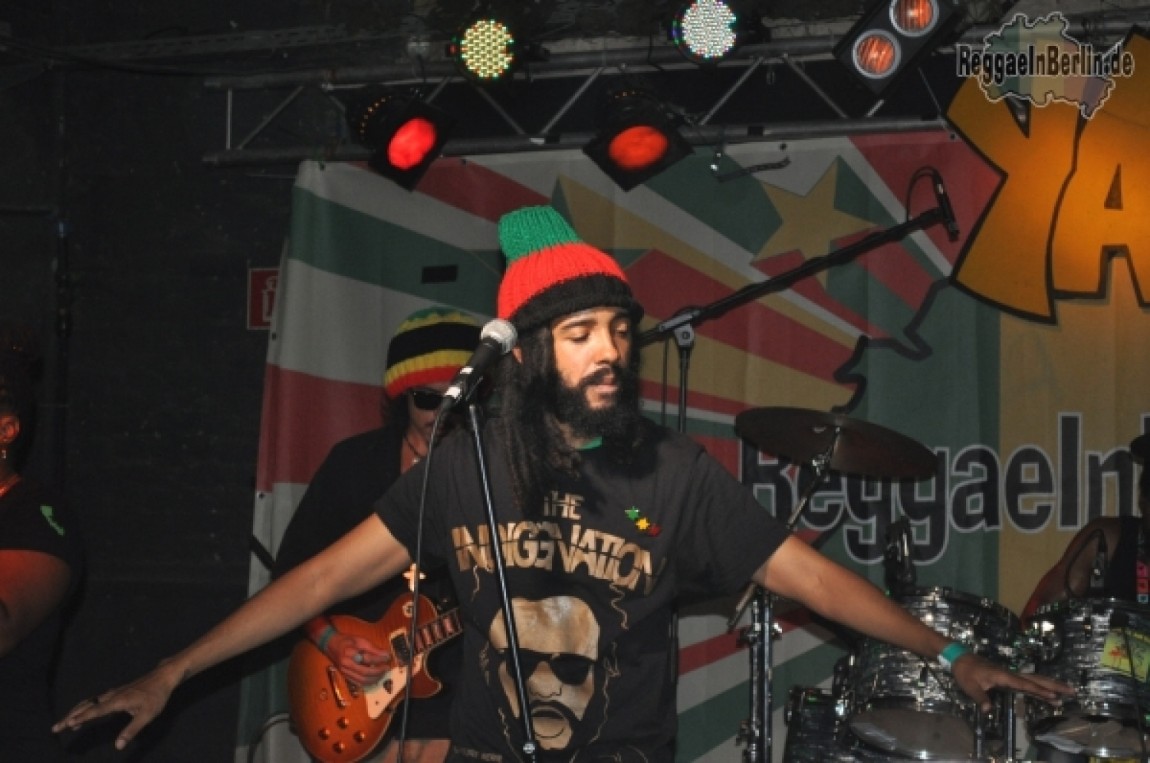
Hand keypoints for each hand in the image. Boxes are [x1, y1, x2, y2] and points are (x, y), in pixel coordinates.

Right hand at [52, 659, 183, 749]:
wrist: (163, 677)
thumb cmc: (157, 696)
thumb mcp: (148, 715)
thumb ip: (132, 730)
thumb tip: (118, 746)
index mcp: (118, 701)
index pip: (95, 711)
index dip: (81, 718)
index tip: (67, 724)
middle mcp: (112, 696)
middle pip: (87, 705)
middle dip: (71, 716)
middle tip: (56, 727)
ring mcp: (114, 693)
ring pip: (91, 702)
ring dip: (77, 712)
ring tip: (67, 724)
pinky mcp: (117, 692)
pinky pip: (97, 701)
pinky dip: (87, 708)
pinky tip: (86, 714)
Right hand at [323, 631, 392, 685]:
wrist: (330, 645)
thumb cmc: (346, 641)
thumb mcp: (360, 640)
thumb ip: (373, 648)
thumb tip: (386, 654)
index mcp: (349, 653)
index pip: (367, 658)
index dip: (379, 659)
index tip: (388, 657)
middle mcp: (346, 665)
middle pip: (365, 672)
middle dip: (378, 671)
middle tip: (386, 667)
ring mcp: (345, 672)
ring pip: (362, 680)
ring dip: (375, 678)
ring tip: (382, 673)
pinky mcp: (345, 676)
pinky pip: (358, 683)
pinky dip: (368, 682)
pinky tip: (374, 677)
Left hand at [951, 653, 1074, 711]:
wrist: (960, 658)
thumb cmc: (965, 672)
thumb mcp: (969, 686)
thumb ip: (980, 698)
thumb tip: (987, 711)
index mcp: (1003, 675)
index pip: (1025, 684)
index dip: (1039, 690)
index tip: (1054, 696)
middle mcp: (1011, 674)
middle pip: (1036, 679)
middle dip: (1054, 686)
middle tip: (1072, 691)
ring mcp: (1011, 675)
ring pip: (1034, 679)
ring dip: (1050, 685)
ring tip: (1067, 692)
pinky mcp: (1009, 677)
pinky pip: (1028, 682)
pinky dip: (1039, 687)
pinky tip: (1047, 693)